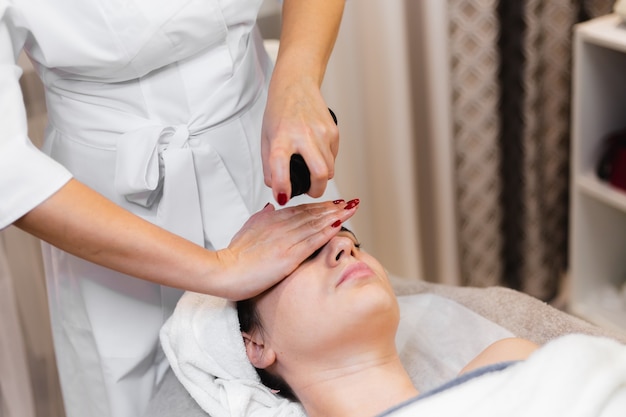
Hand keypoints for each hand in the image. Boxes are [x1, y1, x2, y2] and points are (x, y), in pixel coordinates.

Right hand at [214, 199, 358, 299]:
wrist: (223, 271)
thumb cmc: (234, 256)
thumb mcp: (247, 229)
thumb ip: (262, 217)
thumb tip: (272, 206)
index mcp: (272, 219)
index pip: (301, 210)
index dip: (321, 206)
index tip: (336, 203)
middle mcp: (281, 226)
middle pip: (312, 214)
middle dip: (333, 208)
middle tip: (351, 203)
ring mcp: (286, 240)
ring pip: (315, 224)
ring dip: (336, 216)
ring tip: (352, 209)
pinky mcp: (288, 256)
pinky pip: (312, 241)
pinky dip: (327, 232)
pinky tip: (340, 225)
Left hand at [261, 76, 338, 203]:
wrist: (297, 84)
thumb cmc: (279, 111)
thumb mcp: (266, 138)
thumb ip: (269, 166)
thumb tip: (278, 190)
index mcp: (281, 137)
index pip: (280, 165)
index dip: (282, 185)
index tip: (282, 197)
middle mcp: (303, 134)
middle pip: (320, 173)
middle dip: (316, 191)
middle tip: (310, 191)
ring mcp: (322, 132)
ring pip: (329, 169)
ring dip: (321, 176)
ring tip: (311, 169)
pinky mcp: (334, 131)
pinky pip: (334, 157)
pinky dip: (327, 161)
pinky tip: (316, 152)